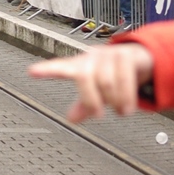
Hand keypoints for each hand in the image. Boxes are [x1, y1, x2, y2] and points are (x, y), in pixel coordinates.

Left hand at [28, 43, 154, 122]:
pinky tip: (127, 107)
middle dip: (91, 99)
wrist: (142, 59)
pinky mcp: (126, 56)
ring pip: (105, 80)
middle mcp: (91, 58)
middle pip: (83, 77)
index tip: (32, 72)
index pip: (60, 67)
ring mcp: (108, 55)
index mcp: (80, 66)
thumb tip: (70, 119)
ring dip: (114, 100)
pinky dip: (126, 96)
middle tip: (99, 114)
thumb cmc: (115, 73)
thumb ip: (85, 103)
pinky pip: (125, 77)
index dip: (46, 70)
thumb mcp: (98, 90)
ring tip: (120, 111)